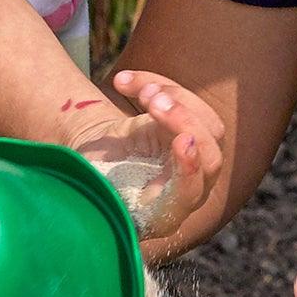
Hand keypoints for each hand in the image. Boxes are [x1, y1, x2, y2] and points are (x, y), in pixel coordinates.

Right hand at [59, 67, 228, 243]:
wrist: (91, 166)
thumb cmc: (87, 186)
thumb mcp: (88, 190)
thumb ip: (100, 188)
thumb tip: (96, 178)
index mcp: (163, 214)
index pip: (190, 194)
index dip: (189, 170)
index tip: (182, 140)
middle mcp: (187, 189)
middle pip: (209, 155)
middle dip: (184, 123)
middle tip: (153, 102)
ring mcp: (194, 158)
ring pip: (208, 124)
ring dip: (176, 98)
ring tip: (140, 90)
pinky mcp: (188, 129)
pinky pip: (187, 102)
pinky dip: (156, 84)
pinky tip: (123, 82)